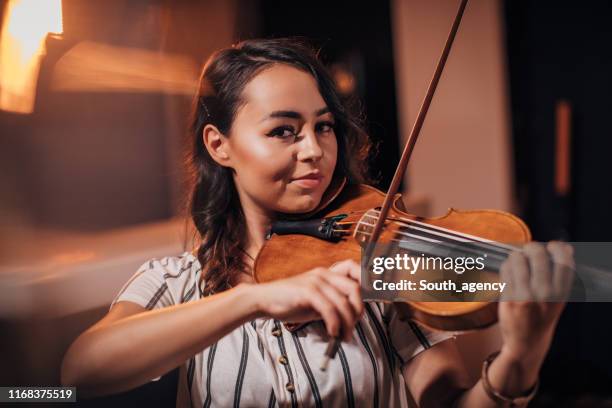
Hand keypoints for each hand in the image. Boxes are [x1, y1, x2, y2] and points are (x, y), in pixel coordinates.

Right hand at [250, 259, 362, 340]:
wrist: (264, 300)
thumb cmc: (290, 301)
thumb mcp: (316, 299)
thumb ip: (333, 302)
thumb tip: (353, 316)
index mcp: (327, 273)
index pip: (355, 269)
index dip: (367, 281)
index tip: (368, 300)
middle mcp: (323, 274)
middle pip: (355, 288)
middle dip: (359, 310)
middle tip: (355, 326)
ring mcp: (315, 281)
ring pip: (343, 303)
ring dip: (347, 324)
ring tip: (343, 336)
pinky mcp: (307, 291)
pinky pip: (329, 309)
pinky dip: (334, 324)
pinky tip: (332, 333)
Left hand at [498, 241, 574, 360]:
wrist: (526, 343)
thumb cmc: (541, 317)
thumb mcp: (557, 299)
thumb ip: (557, 276)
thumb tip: (557, 248)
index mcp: (561, 293)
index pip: (564, 260)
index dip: (557, 248)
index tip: (550, 247)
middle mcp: (545, 294)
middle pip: (537, 254)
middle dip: (530, 248)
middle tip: (527, 251)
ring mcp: (526, 295)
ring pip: (517, 259)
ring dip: (515, 256)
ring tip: (517, 263)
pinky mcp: (509, 298)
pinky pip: (505, 270)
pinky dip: (506, 267)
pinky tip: (509, 273)